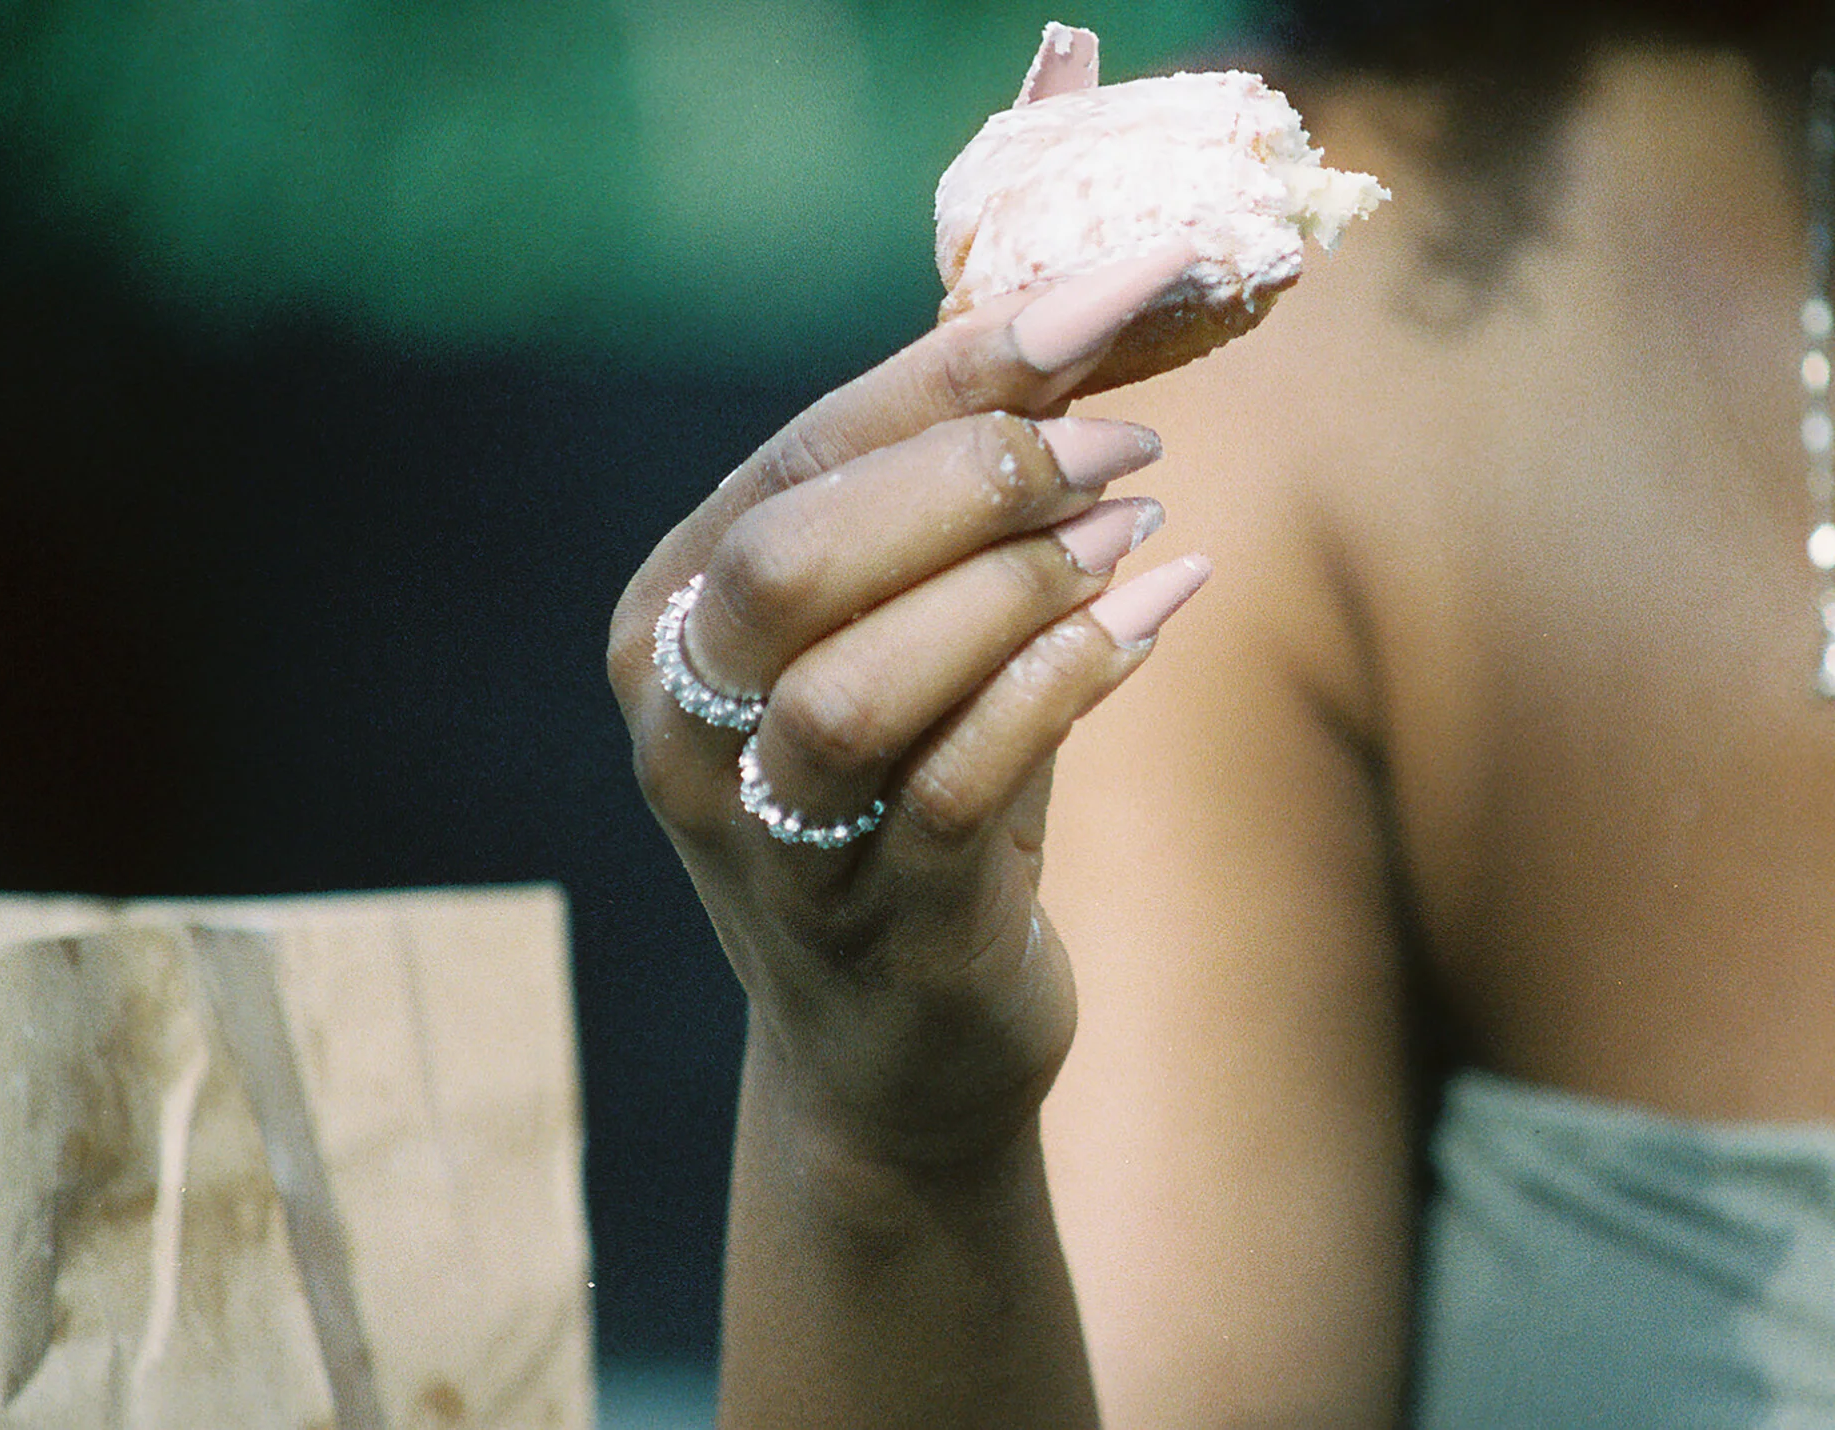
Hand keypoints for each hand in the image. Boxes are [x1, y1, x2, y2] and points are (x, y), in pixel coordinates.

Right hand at [607, 244, 1210, 1169]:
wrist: (902, 1045)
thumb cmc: (914, 793)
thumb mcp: (909, 624)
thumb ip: (955, 468)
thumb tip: (1064, 241)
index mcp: (674, 611)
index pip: (803, 453)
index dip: (962, 365)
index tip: (1114, 297)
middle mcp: (684, 723)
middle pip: (794, 556)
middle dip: (972, 476)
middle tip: (1122, 447)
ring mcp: (768, 840)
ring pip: (861, 682)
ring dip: (1019, 587)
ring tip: (1140, 534)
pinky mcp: (879, 927)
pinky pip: (967, 786)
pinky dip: (1072, 683)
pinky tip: (1160, 613)